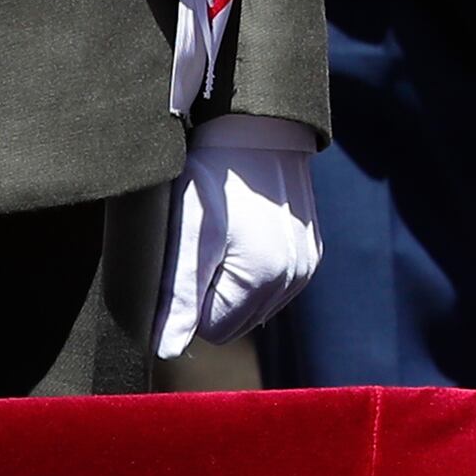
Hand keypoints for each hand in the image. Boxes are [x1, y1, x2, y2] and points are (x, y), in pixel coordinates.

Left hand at [155, 117, 321, 356]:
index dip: (189, 299)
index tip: (185, 256)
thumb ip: (177, 298)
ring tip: (221, 232)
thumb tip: (165, 351)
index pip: (212, 330)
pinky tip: (242, 229)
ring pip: (254, 302)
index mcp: (265, 281)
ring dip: (232, 280)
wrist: (254, 124)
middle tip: (200, 243)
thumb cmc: (213, 177)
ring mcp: (307, 264)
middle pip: (236, 320)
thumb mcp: (186, 234)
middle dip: (212, 292)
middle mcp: (295, 279)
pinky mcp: (310, 248)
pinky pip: (272, 280)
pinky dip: (252, 265)